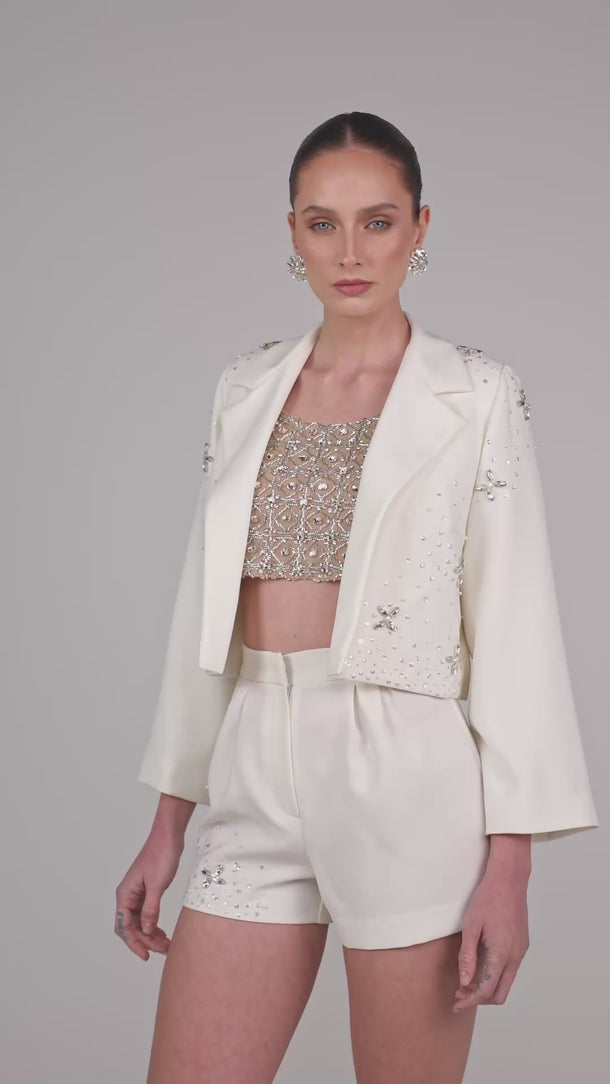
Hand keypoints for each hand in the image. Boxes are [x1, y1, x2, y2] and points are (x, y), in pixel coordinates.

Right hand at [114, 829, 183, 959]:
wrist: (169, 836)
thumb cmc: (161, 855)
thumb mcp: (157, 885)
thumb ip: (151, 909)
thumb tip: (147, 930)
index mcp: (125, 894)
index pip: (124, 926)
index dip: (134, 942)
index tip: (145, 955)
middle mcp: (128, 896)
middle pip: (132, 927)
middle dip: (145, 941)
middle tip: (163, 950)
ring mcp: (138, 894)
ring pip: (140, 922)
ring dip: (151, 935)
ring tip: (166, 945)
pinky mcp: (148, 892)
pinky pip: (147, 914)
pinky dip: (154, 925)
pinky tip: (163, 933)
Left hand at [453, 864, 529, 1011]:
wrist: (510, 879)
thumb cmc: (488, 898)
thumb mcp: (471, 926)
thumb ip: (467, 956)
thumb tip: (464, 983)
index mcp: (501, 953)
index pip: (486, 990)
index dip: (470, 1001)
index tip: (456, 1004)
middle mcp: (515, 956)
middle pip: (500, 994)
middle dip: (479, 999)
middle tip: (460, 993)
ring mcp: (521, 951)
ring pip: (506, 982)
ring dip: (487, 987)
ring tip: (467, 981)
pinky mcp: (522, 945)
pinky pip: (510, 970)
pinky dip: (496, 975)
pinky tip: (481, 966)